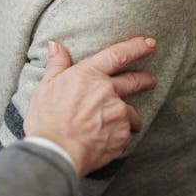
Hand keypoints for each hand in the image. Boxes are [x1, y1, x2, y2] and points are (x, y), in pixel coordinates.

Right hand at [24, 37, 157, 176]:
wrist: (56, 152)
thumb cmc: (46, 119)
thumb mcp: (45, 87)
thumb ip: (56, 64)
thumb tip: (55, 45)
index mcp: (89, 75)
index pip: (118, 55)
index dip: (136, 47)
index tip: (150, 43)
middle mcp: (108, 92)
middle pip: (135, 81)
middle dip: (145, 79)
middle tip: (150, 81)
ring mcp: (118, 114)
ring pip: (131, 112)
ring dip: (127, 115)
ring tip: (113, 123)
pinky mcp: (122, 136)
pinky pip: (125, 133)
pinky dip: (118, 135)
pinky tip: (104, 139)